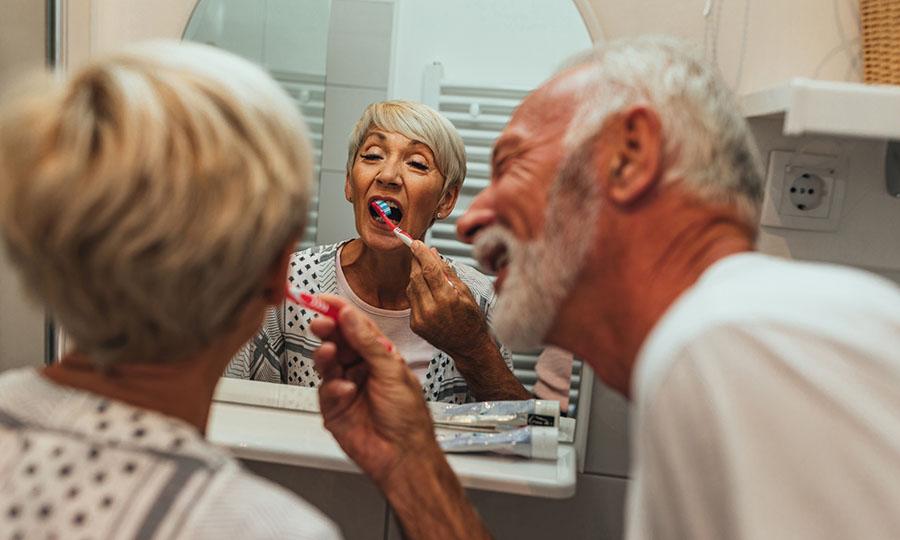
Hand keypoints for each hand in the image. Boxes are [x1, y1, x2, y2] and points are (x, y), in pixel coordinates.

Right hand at [309, 295, 440, 486]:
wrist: (403, 454)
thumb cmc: (408, 417)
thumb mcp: (392, 371)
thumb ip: (368, 342)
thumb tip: (351, 316)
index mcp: (379, 356)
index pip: (356, 326)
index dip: (340, 312)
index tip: (324, 300)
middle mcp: (361, 369)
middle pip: (337, 341)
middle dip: (327, 330)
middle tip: (320, 323)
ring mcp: (346, 387)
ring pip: (326, 363)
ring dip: (326, 355)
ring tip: (328, 353)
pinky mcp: (334, 408)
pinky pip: (325, 390)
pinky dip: (332, 388)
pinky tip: (345, 391)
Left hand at [406, 240, 491, 357]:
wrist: (468, 346)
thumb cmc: (471, 319)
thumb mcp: (466, 292)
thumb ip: (448, 272)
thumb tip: (434, 253)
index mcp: (447, 299)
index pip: (429, 269)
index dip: (421, 253)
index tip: (415, 242)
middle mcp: (431, 309)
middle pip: (416, 276)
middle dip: (416, 261)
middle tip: (418, 251)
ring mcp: (421, 319)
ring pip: (410, 287)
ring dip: (415, 275)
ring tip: (425, 271)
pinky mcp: (415, 325)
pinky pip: (411, 300)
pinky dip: (416, 290)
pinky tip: (425, 289)